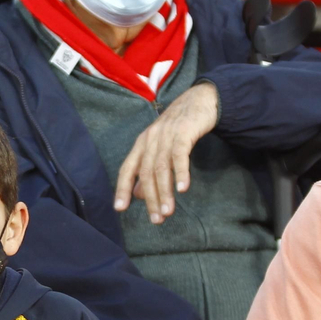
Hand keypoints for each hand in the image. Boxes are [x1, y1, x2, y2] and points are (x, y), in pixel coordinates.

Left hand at [113, 80, 219, 222]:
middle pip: (146, 172)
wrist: (200, 99)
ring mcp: (166, 134)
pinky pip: (179, 155)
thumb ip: (149, 170)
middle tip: (156, 220)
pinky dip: (180, 172)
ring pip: (161, 167)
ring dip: (164, 191)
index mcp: (142, 144)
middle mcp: (150, 139)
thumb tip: (138, 195)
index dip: (122, 188)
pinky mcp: (183, 132)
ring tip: (168, 212)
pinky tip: (182, 189)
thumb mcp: (161, 147)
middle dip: (150, 198)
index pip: (127, 168)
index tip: (119, 208)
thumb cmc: (180, 127)